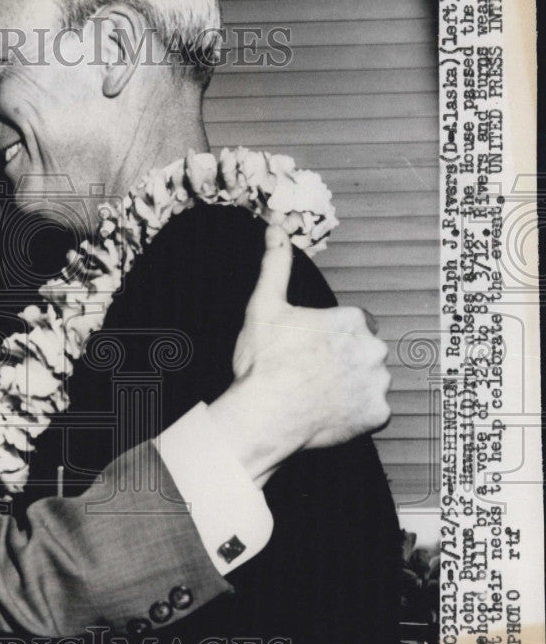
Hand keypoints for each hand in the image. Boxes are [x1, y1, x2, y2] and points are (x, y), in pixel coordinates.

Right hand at [208, 225, 390, 481]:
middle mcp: (373, 349)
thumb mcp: (263, 306)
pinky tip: (328, 413)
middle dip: (344, 361)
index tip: (308, 350)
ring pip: (369, 381)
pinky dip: (355, 413)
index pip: (353, 325)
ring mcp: (378, 384)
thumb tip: (275, 228)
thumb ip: (275, 266)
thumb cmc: (264, 361)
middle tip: (309, 374)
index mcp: (352, 320)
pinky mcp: (378, 414)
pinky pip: (371, 411)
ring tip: (317, 396)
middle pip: (364, 353)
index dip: (329, 338)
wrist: (265, 415)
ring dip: (352, 387)